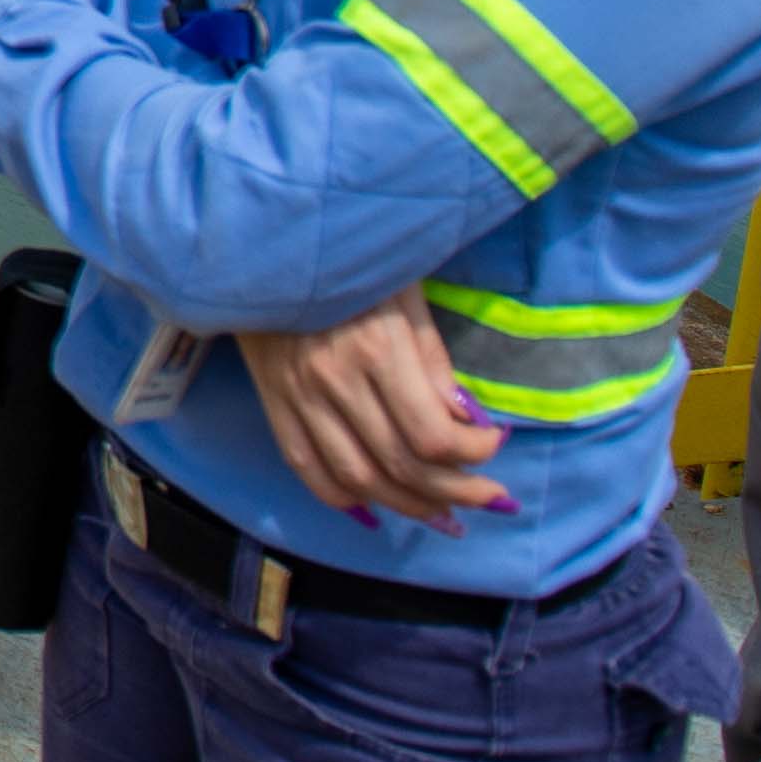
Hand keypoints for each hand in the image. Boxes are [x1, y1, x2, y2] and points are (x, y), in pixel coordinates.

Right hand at [236, 290, 512, 529]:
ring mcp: (297, 397)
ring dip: (408, 506)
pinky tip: (377, 507)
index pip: (432, 436)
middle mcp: (333, 383)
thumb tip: (463, 420)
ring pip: (357, 479)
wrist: (265, 246)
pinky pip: (307, 468)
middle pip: (401, 466)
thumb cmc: (350, 263)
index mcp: (375, 351)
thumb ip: (434, 360)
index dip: (474, 453)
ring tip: (444, 514)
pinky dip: (345, 498)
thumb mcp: (405, 296)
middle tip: (488, 497)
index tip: (495, 443)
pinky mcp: (273, 403)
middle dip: (456, 492)